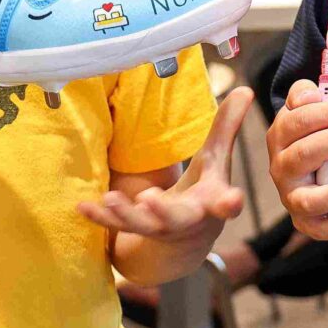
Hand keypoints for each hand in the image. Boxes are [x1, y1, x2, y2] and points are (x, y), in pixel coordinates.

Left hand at [80, 87, 252, 238]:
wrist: (186, 238)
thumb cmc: (204, 190)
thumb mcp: (217, 160)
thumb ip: (228, 126)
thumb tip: (245, 89)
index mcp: (211, 201)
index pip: (224, 204)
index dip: (229, 204)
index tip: (232, 201)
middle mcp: (186, 219)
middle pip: (176, 219)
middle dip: (163, 211)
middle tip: (149, 199)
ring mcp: (158, 228)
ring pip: (142, 225)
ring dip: (125, 214)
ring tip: (110, 199)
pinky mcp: (135, 230)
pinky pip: (115, 226)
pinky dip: (99, 218)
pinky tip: (82, 206)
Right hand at [268, 78, 327, 239]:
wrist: (308, 169)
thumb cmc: (312, 133)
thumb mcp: (304, 109)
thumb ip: (302, 94)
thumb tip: (310, 95)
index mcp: (280, 136)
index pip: (296, 122)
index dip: (324, 115)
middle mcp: (281, 167)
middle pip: (302, 155)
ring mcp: (290, 196)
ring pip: (308, 199)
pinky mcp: (303, 220)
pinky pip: (316, 228)